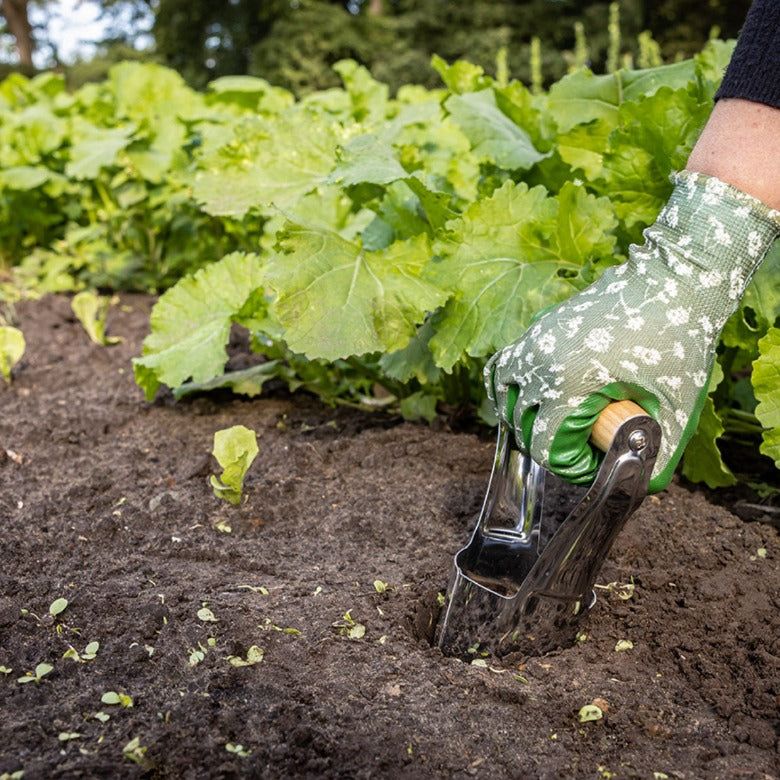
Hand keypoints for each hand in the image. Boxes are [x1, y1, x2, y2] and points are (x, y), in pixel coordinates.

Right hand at [484, 171, 779, 491]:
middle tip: (580, 446)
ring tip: (547, 425)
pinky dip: (510, 386)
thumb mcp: (675, 404)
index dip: (569, 464)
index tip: (596, 461)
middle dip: (545, 443)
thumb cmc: (676, 338)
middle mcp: (539, 362)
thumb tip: (645, 484)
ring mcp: (533, 341)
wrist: (672, 279)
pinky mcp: (538, 329)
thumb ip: (661, 451)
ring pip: (503, 393)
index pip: (543, 445)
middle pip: (520, 423)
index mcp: (567, 383)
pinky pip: (504, 365)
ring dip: (519, 415)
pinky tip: (530, 396)